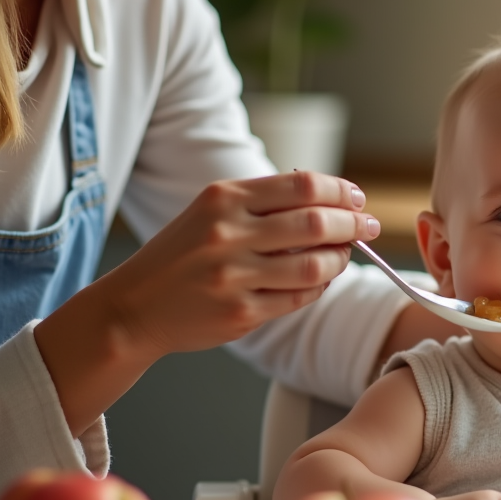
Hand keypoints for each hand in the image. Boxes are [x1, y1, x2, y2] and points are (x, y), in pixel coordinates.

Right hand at [97, 171, 378, 357]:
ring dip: (340, 259)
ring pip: (314, 265)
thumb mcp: (211, 212)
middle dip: (353, 223)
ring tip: (344, 255)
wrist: (132, 307)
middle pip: (315, 222)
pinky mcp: (240, 313)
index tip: (357, 198)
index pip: (302, 185)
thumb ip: (264, 203)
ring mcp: (234, 276)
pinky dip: (319, 287)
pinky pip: (299, 298)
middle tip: (368, 227)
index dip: (340, 191)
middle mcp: (228, 234)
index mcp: (223, 199)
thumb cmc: (182, 255)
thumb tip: (332, 203)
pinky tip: (320, 280)